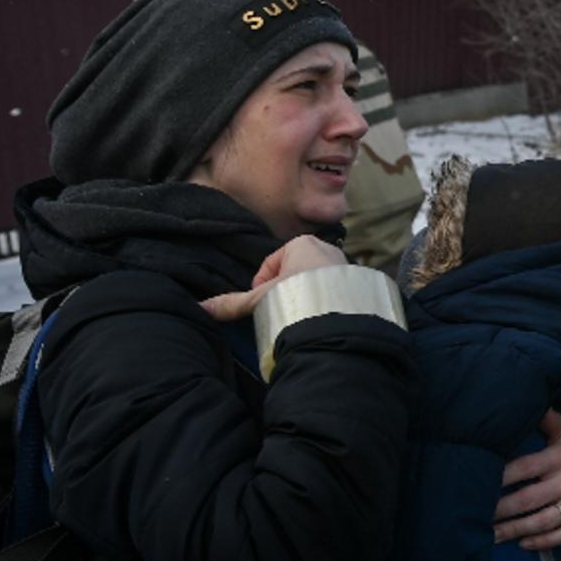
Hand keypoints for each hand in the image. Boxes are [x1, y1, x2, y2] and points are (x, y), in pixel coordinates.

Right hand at [200, 235, 346, 320]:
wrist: (340, 313)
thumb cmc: (298, 295)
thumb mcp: (261, 298)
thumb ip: (232, 303)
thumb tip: (202, 308)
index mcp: (302, 243)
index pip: (271, 263)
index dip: (263, 284)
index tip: (265, 300)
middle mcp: (326, 249)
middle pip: (293, 273)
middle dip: (285, 291)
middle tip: (283, 310)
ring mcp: (344, 265)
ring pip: (313, 282)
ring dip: (304, 297)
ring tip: (302, 315)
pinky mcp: (358, 282)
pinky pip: (332, 291)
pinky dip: (324, 302)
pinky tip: (321, 316)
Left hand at [493, 410, 560, 550]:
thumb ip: (544, 418)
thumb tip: (518, 400)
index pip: (525, 468)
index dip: (501, 478)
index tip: (479, 485)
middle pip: (529, 499)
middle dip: (500, 510)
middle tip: (476, 517)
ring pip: (544, 521)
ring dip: (515, 530)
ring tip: (491, 536)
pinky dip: (543, 542)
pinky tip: (522, 544)